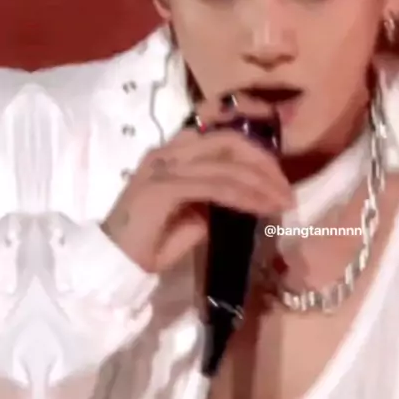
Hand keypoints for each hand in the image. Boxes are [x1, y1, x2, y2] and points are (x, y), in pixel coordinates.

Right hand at [102, 95, 292, 273]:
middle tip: (286, 188)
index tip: (279, 168)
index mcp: (172, 152)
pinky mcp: (164, 187)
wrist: (112, 265)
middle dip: (264, 161)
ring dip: (261, 181)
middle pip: (227, 140)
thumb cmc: (149, 244)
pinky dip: (245, 196)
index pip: (218, 132)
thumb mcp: (190, 215)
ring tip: (284, 201)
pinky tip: (263, 208)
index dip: (253, 144)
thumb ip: (213, 199)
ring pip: (226, 162)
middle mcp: (168, 151)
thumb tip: (244, 197)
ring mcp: (164, 166)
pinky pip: (216, 186)